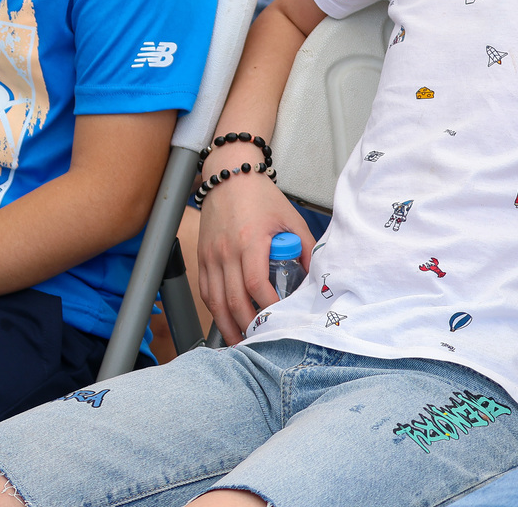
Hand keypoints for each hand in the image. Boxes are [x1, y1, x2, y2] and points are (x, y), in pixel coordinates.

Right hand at [198, 168, 312, 343]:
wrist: (229, 176)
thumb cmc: (260, 196)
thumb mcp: (291, 218)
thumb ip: (304, 247)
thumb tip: (315, 275)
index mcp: (250, 241)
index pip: (257, 284)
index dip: (268, 307)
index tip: (280, 319)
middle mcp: (226, 252)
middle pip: (234, 300)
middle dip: (247, 325)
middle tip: (261, 342)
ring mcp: (210, 256)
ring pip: (215, 301)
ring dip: (228, 325)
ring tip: (242, 342)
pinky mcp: (202, 257)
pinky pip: (206, 292)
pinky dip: (215, 310)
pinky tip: (226, 321)